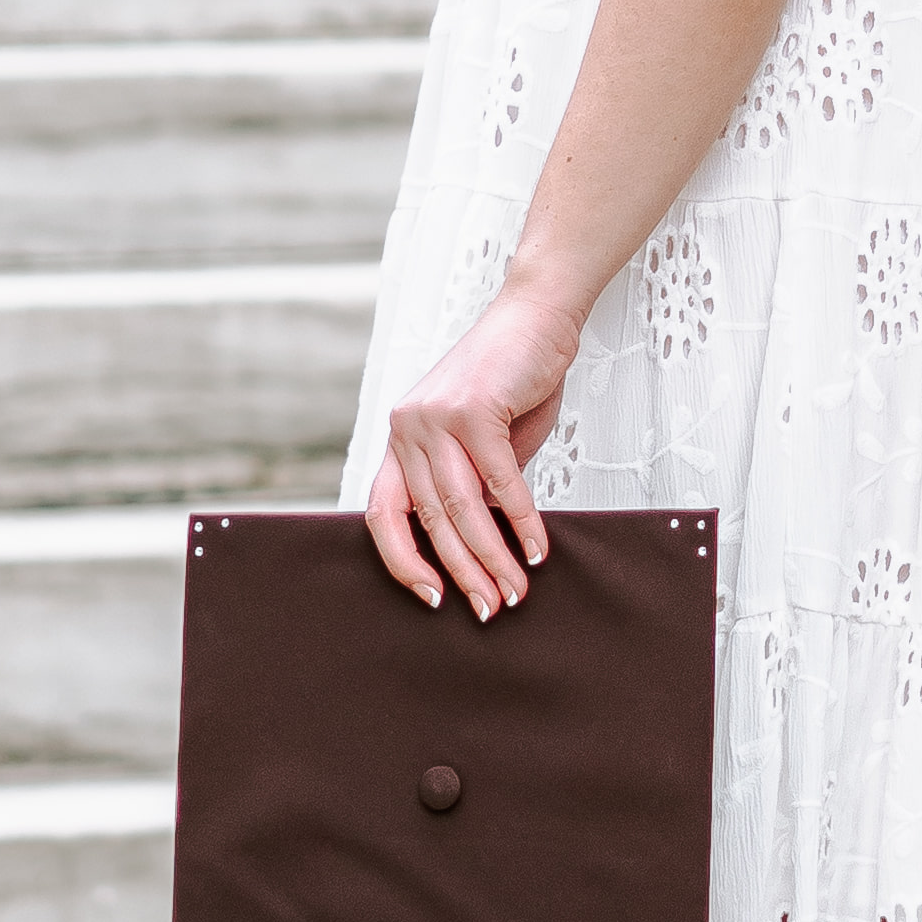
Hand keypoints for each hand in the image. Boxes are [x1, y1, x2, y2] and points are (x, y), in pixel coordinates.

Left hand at [369, 284, 577, 617]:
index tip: (432, 597)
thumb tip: (482, 543)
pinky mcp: (474, 409)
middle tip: (488, 609)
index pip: (383, 512)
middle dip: (462, 571)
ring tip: (514, 592)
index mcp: (401, 437)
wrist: (538, 312)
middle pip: (428, 519)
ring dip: (492, 558)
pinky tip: (538, 549)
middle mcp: (407, 428)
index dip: (401, 561)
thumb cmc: (514, 376)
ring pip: (461, 507)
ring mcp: (436, 417)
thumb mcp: (483, 438)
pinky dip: (523, 521)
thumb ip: (474, 484)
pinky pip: (500, 481)